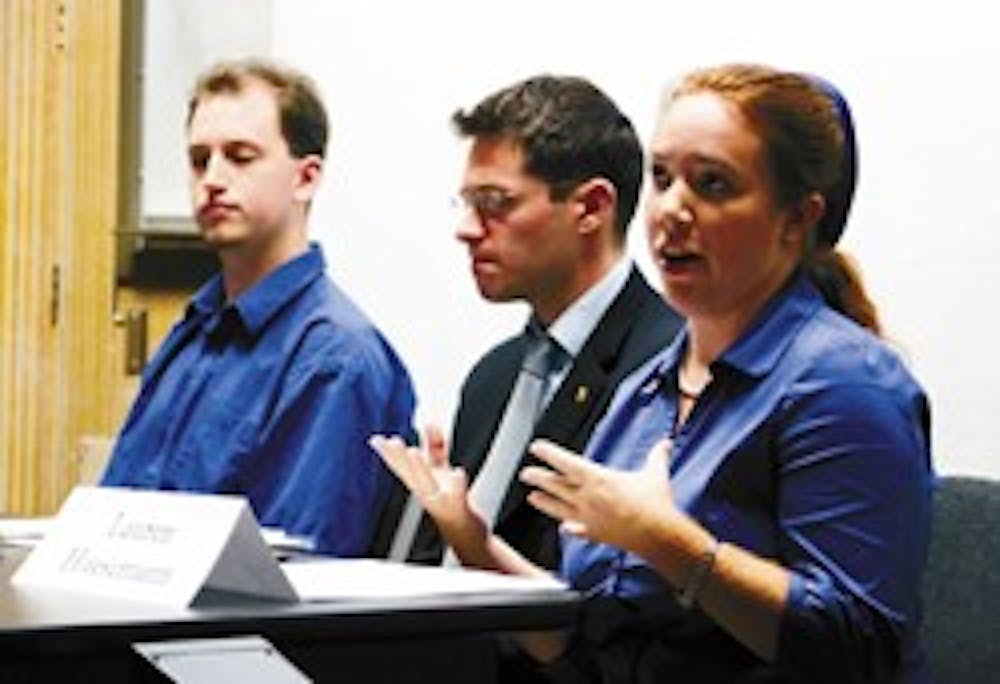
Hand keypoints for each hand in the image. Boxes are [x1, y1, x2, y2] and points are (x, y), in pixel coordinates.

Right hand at [369, 425, 484, 538]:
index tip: (376, 440)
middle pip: (409, 474)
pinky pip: (457, 496)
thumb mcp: (440, 471)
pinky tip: (457, 472)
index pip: (401, 466)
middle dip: (399, 458)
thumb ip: (435, 447)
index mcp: (419, 482)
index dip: (388, 454)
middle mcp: (425, 492)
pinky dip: (456, 484)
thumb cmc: (449, 500)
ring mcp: (440, 501)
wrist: (464, 535)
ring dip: (419, 469)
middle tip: (392, 442)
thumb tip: (429, 423)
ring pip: (427, 484)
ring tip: (413, 451)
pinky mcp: (459, 508)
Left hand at [520, 438, 678, 552]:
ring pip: (559, 508)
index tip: (536, 448)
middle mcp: (587, 497)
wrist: (657, 535)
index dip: (549, 454)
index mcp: (598, 479)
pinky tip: (563, 529)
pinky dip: (569, 528)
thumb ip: (657, 456)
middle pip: (556, 485)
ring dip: (544, 502)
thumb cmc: (654, 504)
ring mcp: (588, 517)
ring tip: (532, 498)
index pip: (566, 462)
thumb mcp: (655, 473)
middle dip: (539, 478)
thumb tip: (665, 443)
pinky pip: (577, 530)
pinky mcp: (595, 534)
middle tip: (525, 474)